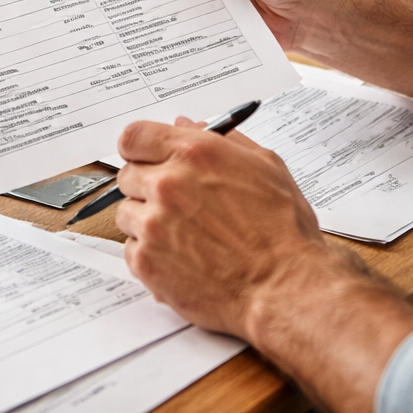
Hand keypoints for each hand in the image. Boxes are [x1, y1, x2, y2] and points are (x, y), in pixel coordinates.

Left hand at [115, 114, 412, 412]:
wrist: (285, 287)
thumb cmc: (283, 231)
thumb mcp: (265, 166)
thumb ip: (222, 138)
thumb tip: (187, 125)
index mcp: (195, 153)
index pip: (133, 137)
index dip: (139, 148)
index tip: (146, 158)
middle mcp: (168, 184)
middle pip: (127, 174)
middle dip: (147, 185)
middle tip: (175, 202)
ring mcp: (153, 225)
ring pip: (127, 213)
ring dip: (147, 221)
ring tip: (184, 235)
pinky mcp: (147, 262)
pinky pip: (130, 249)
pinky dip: (150, 253)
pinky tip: (182, 257)